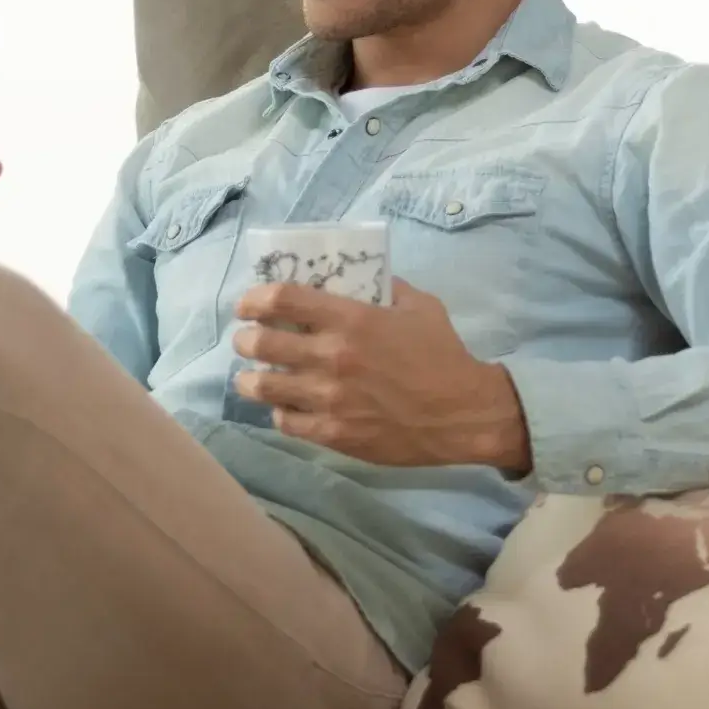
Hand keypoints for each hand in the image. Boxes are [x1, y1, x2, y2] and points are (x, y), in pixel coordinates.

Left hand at [231, 278, 531, 470]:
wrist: (463, 415)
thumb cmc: (443, 356)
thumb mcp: (420, 307)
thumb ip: (387, 287)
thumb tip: (362, 276)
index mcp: (350, 319)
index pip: (281, 299)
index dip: (253, 298)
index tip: (247, 303)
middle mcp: (331, 356)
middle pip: (260, 342)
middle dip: (245, 338)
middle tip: (247, 339)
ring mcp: (329, 398)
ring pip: (263, 385)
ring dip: (250, 378)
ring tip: (252, 376)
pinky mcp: (333, 433)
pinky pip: (286, 421)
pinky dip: (279, 411)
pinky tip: (285, 405)